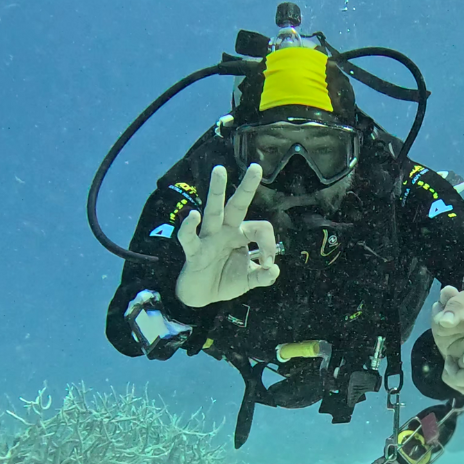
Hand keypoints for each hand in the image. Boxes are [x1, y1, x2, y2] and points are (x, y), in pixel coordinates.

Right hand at [175, 164, 279, 306]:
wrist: (201, 297)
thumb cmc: (225, 280)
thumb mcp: (249, 280)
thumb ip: (263, 276)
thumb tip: (274, 269)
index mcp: (241, 235)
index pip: (260, 229)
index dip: (269, 245)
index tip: (268, 263)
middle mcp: (226, 231)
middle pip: (238, 204)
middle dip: (247, 187)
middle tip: (256, 167)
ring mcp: (209, 238)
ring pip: (213, 210)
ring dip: (216, 191)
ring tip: (219, 170)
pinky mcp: (194, 251)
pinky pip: (189, 237)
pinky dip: (189, 227)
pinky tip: (193, 216)